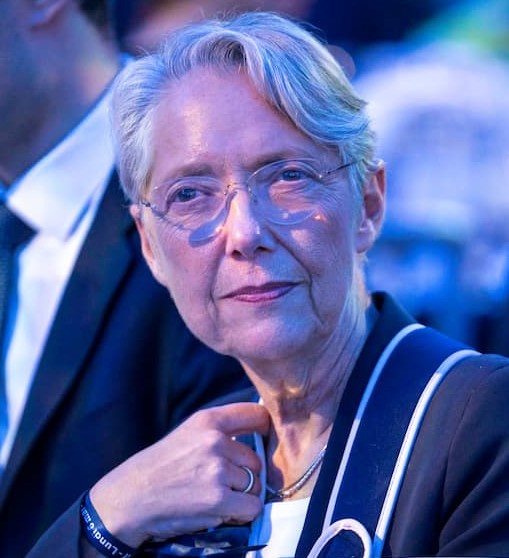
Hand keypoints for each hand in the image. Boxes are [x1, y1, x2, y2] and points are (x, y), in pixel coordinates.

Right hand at [88, 402, 269, 547]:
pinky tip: (221, 511)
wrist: (130, 499)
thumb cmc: (159, 466)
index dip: (265, 428)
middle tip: (220, 482)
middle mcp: (215, 441)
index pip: (256, 414)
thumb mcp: (188, 433)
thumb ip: (220, 430)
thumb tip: (260, 428)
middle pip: (256, 459)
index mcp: (208, 420)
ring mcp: (217, 470)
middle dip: (244, 474)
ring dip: (242, 495)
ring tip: (214, 496)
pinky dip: (241, 513)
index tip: (265, 438)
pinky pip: (252, 507)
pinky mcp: (218, 499)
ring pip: (254, 485)